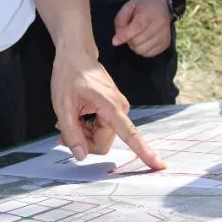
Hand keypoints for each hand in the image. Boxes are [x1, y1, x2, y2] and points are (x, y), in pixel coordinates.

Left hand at [50, 50, 164, 170]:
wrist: (75, 54)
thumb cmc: (69, 74)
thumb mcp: (62, 105)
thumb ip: (71, 133)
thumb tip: (81, 156)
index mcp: (111, 107)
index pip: (130, 135)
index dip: (144, 152)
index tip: (159, 166)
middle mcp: (119, 109)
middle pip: (103, 143)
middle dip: (84, 142)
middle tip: (64, 131)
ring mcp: (117, 109)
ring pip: (100, 138)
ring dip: (83, 134)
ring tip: (68, 120)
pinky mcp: (112, 110)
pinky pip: (101, 129)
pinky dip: (86, 128)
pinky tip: (76, 117)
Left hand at [112, 0, 173, 56]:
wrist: (164, 6)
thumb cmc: (143, 6)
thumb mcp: (129, 6)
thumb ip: (121, 20)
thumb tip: (117, 38)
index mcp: (150, 13)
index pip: (137, 27)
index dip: (125, 35)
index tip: (114, 41)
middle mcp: (160, 25)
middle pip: (138, 41)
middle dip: (128, 39)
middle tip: (129, 32)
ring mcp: (164, 36)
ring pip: (142, 50)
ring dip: (134, 46)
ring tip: (136, 36)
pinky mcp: (166, 44)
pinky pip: (148, 54)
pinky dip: (142, 50)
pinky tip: (143, 41)